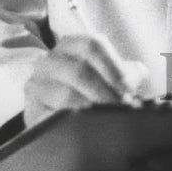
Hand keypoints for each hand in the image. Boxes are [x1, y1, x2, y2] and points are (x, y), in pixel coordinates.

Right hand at [23, 35, 147, 127]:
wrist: (61, 116)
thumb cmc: (92, 90)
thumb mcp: (111, 76)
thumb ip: (128, 72)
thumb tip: (141, 75)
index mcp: (72, 44)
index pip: (94, 44)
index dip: (114, 67)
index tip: (128, 88)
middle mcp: (50, 59)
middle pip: (80, 70)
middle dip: (105, 92)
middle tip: (120, 108)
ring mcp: (37, 83)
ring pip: (66, 94)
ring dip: (91, 108)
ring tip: (106, 118)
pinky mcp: (30, 109)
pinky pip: (51, 115)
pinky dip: (72, 121)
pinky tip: (85, 126)